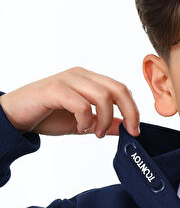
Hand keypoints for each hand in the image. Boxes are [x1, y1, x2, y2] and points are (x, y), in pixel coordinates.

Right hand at [0, 66, 140, 137]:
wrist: (15, 116)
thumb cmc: (46, 115)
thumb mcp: (82, 122)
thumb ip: (103, 123)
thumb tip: (124, 128)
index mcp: (89, 80)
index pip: (121, 89)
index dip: (133, 109)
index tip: (135, 130)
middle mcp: (80, 75)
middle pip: (118, 89)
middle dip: (129, 113)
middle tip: (128, 132)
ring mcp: (67, 80)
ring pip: (103, 96)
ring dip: (104, 120)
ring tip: (95, 133)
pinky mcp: (55, 89)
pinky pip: (81, 104)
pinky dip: (85, 120)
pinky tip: (80, 128)